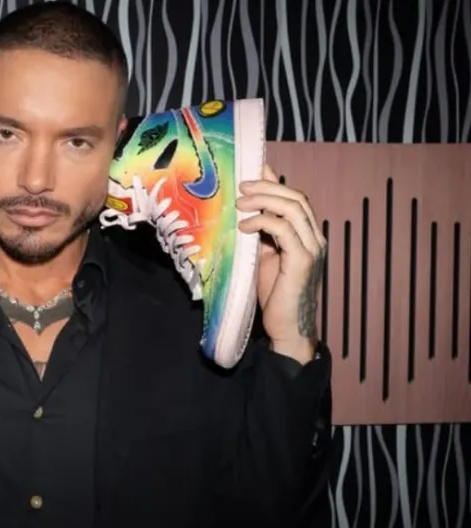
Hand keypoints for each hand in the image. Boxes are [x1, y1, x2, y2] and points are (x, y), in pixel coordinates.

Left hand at [236, 164, 325, 364]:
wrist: (287, 327)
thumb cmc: (274, 293)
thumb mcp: (265, 256)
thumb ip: (262, 232)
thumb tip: (248, 209)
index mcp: (308, 235)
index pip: (296, 199)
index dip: (275, 182)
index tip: (252, 171)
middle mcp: (315, 238)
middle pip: (297, 198)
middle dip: (268, 186)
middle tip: (241, 185)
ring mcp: (312, 248)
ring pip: (293, 208)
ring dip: (264, 200)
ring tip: (240, 201)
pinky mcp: (303, 260)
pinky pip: (284, 229)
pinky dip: (263, 222)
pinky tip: (244, 226)